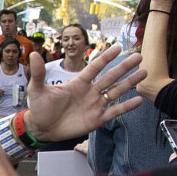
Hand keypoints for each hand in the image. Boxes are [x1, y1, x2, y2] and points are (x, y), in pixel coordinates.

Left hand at [26, 45, 144, 142]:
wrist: (41, 129)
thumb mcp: (37, 89)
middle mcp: (90, 92)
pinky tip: (139, 101)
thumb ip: (39, 73)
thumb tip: (33, 55)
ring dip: (129, 83)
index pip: (95, 67)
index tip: (118, 47)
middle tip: (139, 56)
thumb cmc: (39, 108)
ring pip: (116, 92)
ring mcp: (95, 105)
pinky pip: (114, 111)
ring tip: (144, 73)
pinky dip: (126, 107)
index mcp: (78, 83)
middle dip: (124, 67)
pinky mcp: (97, 119)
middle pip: (110, 77)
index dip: (106, 57)